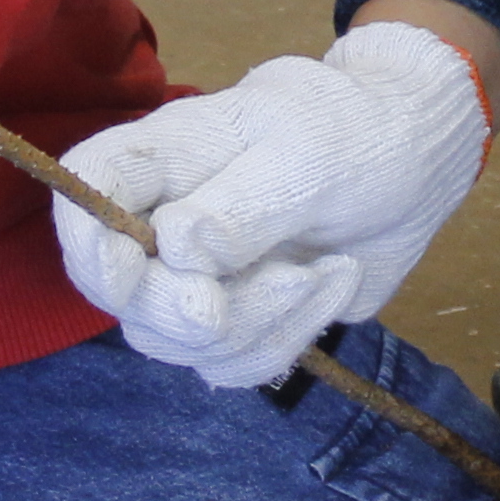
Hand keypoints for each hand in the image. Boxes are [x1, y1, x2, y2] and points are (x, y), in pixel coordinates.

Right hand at [51, 22, 491, 389]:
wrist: (412, 166)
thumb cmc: (354, 136)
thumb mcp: (308, 157)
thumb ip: (241, 206)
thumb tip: (176, 247)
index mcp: (165, 154)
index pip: (87, 187)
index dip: (87, 237)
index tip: (132, 271)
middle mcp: (162, 218)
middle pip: (121, 290)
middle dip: (190, 308)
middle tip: (279, 284)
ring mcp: (195, 276)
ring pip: (175, 340)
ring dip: (261, 322)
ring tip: (326, 269)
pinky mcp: (236, 319)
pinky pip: (230, 364)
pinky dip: (290, 338)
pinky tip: (332, 283)